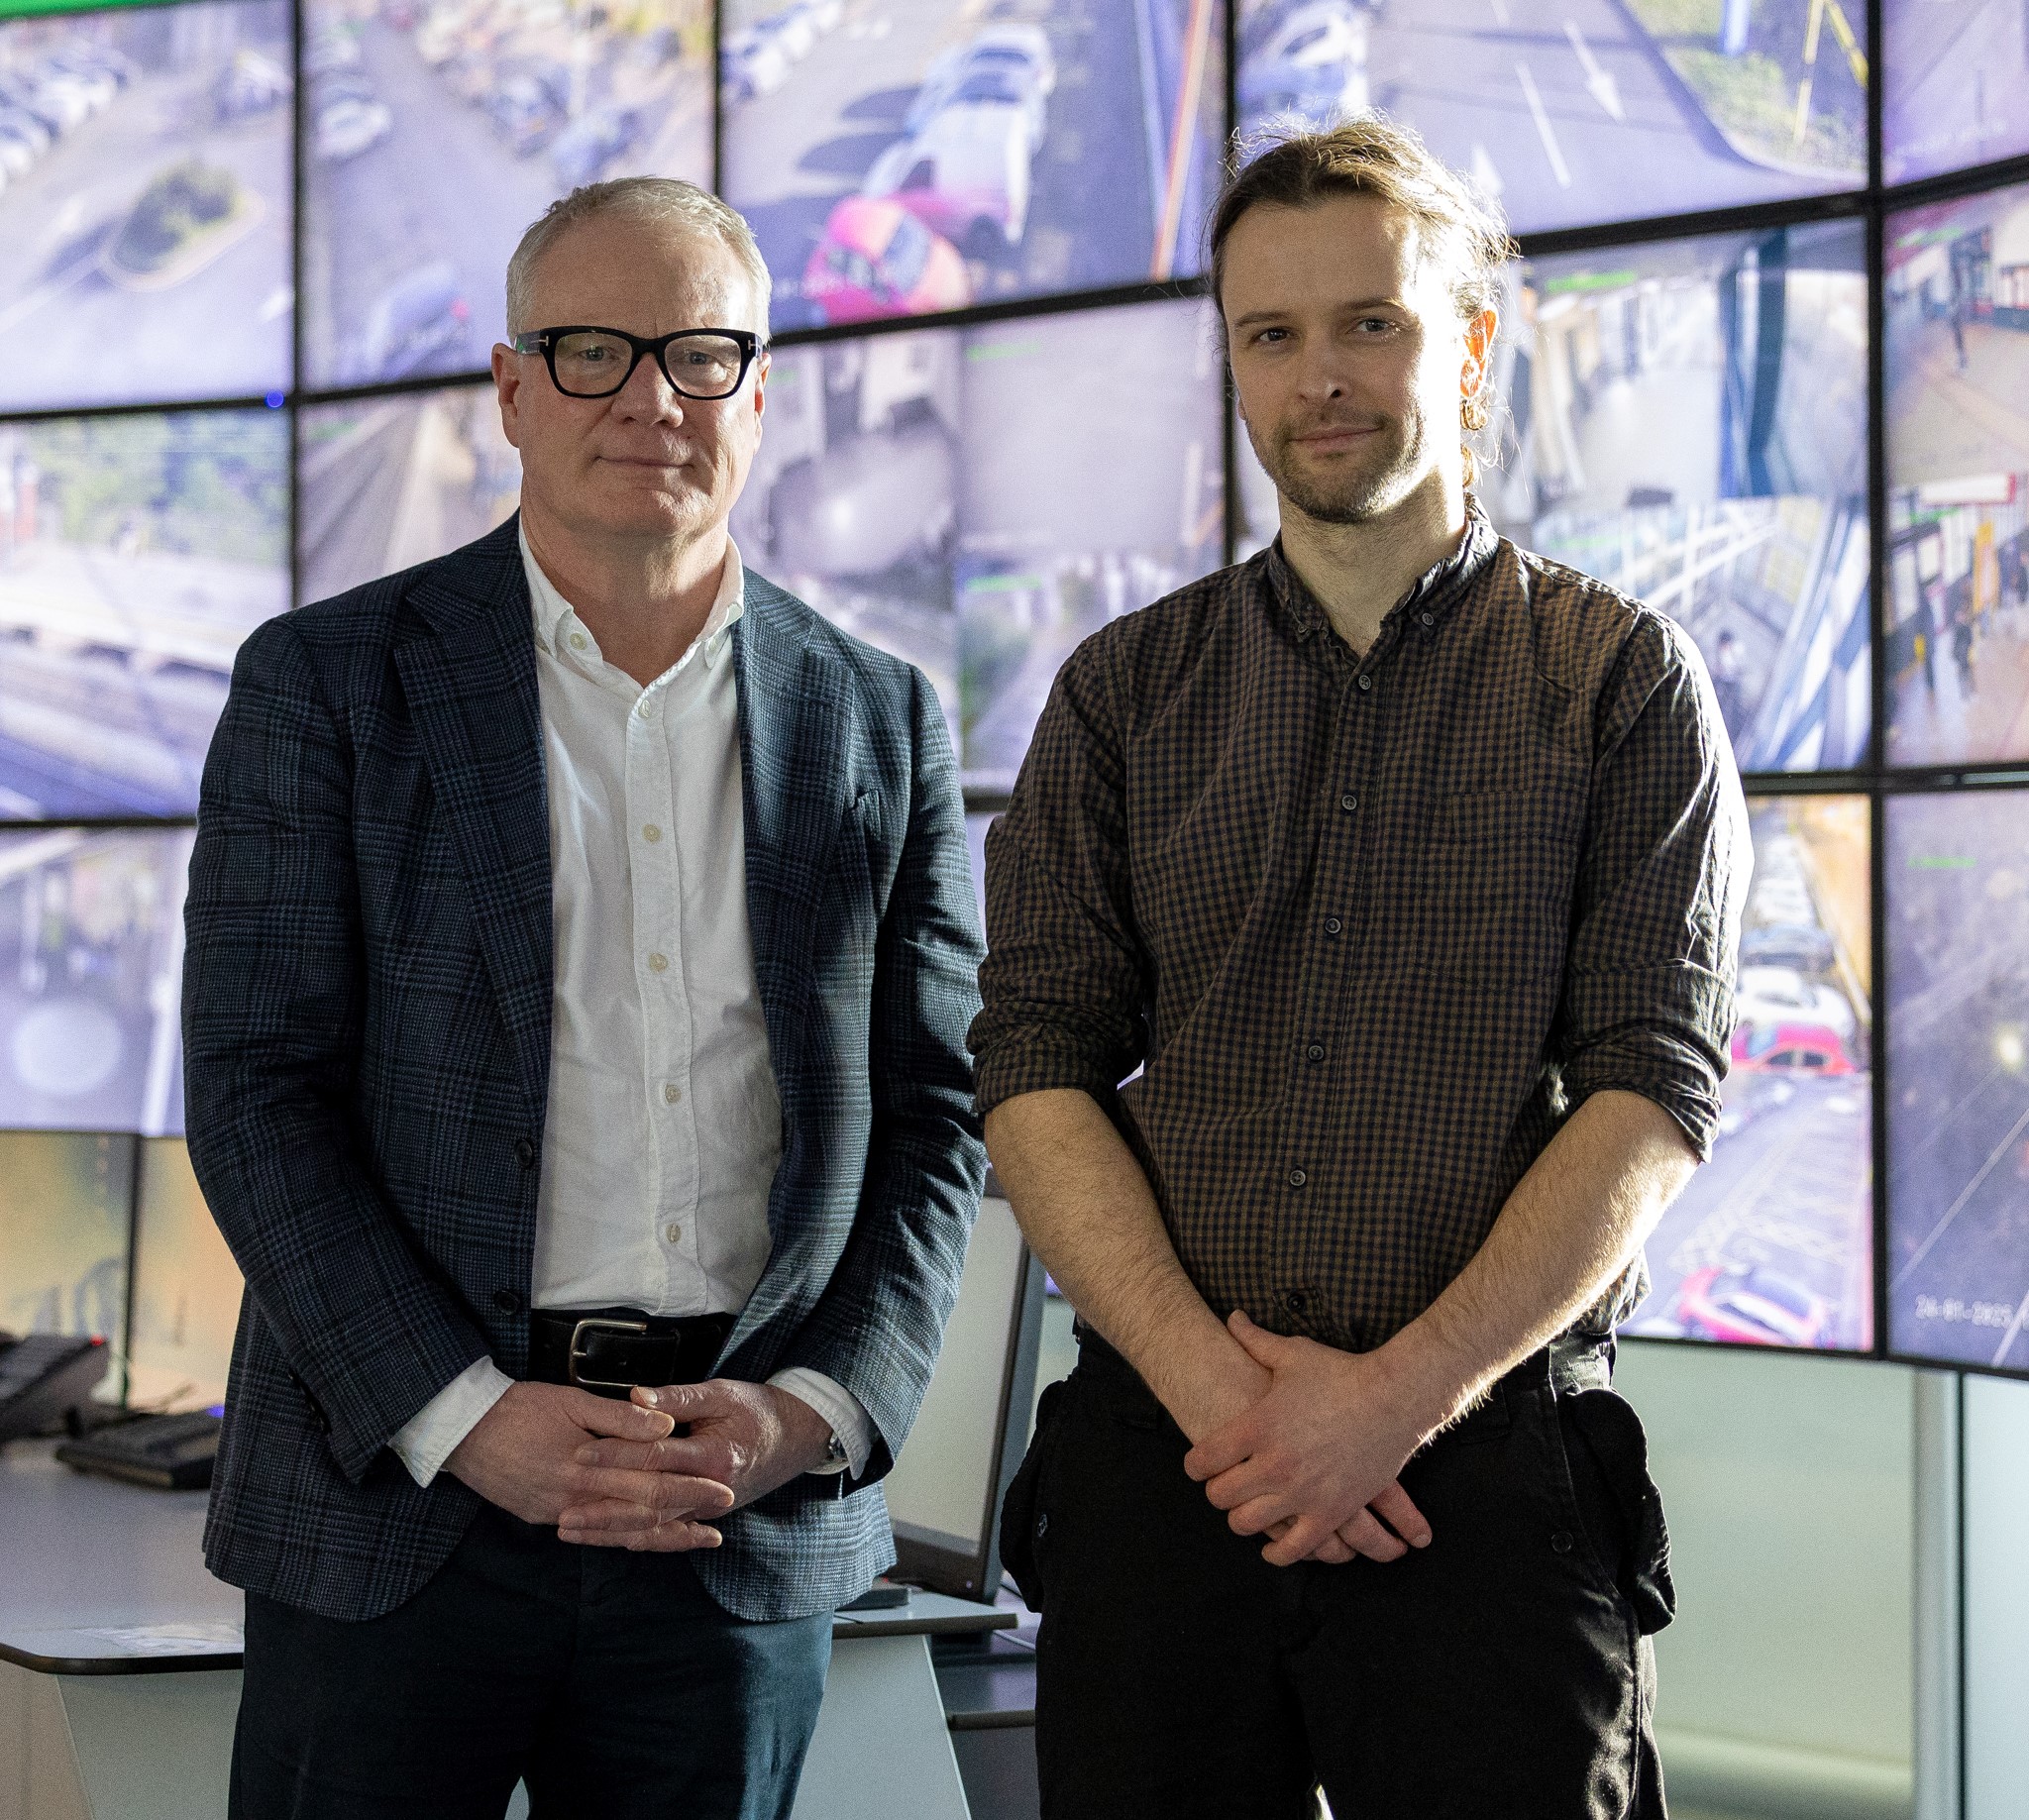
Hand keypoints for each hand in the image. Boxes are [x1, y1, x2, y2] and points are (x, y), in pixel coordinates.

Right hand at [443, 1381, 733, 1548]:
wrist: (461, 1431)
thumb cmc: (518, 1408)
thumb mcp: (570, 1401)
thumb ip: (619, 1419)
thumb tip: (664, 1428)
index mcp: (586, 1467)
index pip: (650, 1483)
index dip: (689, 1489)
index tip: (722, 1491)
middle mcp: (575, 1499)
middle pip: (641, 1514)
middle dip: (686, 1517)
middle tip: (723, 1519)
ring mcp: (558, 1513)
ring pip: (619, 1533)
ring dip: (661, 1536)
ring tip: (696, 1538)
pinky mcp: (544, 1516)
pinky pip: (594, 1534)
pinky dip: (625, 1537)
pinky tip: (647, 1538)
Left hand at [557, 1379, 835, 1549]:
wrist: (797, 1437)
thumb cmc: (758, 1409)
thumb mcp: (721, 1392)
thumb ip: (677, 1397)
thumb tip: (636, 1397)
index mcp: (715, 1456)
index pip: (656, 1459)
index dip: (617, 1455)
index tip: (581, 1452)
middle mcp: (711, 1490)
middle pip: (648, 1502)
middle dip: (603, 1505)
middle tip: (563, 1506)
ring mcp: (709, 1508)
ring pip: (653, 1525)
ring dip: (610, 1529)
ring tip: (570, 1529)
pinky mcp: (705, 1514)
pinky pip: (665, 1531)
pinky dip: (634, 1536)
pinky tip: (605, 1538)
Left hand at [1157, 1333, 1362, 1566]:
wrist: (1394, 1397)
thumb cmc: (1341, 1373)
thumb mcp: (1293, 1354)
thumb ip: (1255, 1340)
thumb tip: (1232, 1318)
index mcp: (1257, 1425)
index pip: (1203, 1459)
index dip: (1194, 1465)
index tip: (1199, 1465)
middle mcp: (1274, 1462)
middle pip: (1220, 1497)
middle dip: (1218, 1492)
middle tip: (1224, 1487)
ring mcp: (1302, 1491)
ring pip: (1248, 1525)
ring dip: (1243, 1519)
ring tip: (1247, 1510)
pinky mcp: (1331, 1512)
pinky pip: (1294, 1549)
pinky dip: (1279, 1553)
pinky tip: (1274, 1546)